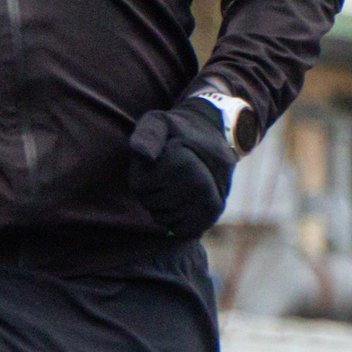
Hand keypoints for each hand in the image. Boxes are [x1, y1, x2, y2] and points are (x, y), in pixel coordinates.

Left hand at [127, 99, 233, 237]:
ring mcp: (209, 203)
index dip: (139, 173)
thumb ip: (146, 135)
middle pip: (149, 204)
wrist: (213, 138)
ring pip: (162, 218)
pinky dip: (173, 218)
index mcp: (182, 164)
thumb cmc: (177, 131)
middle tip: (166, 171)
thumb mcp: (157, 122)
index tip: (156, 158)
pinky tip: (181, 200)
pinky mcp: (212, 216)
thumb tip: (144, 156)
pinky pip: (177, 229)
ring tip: (175, 183)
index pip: (139, 187)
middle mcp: (200, 186)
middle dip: (149, 190)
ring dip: (161, 204)